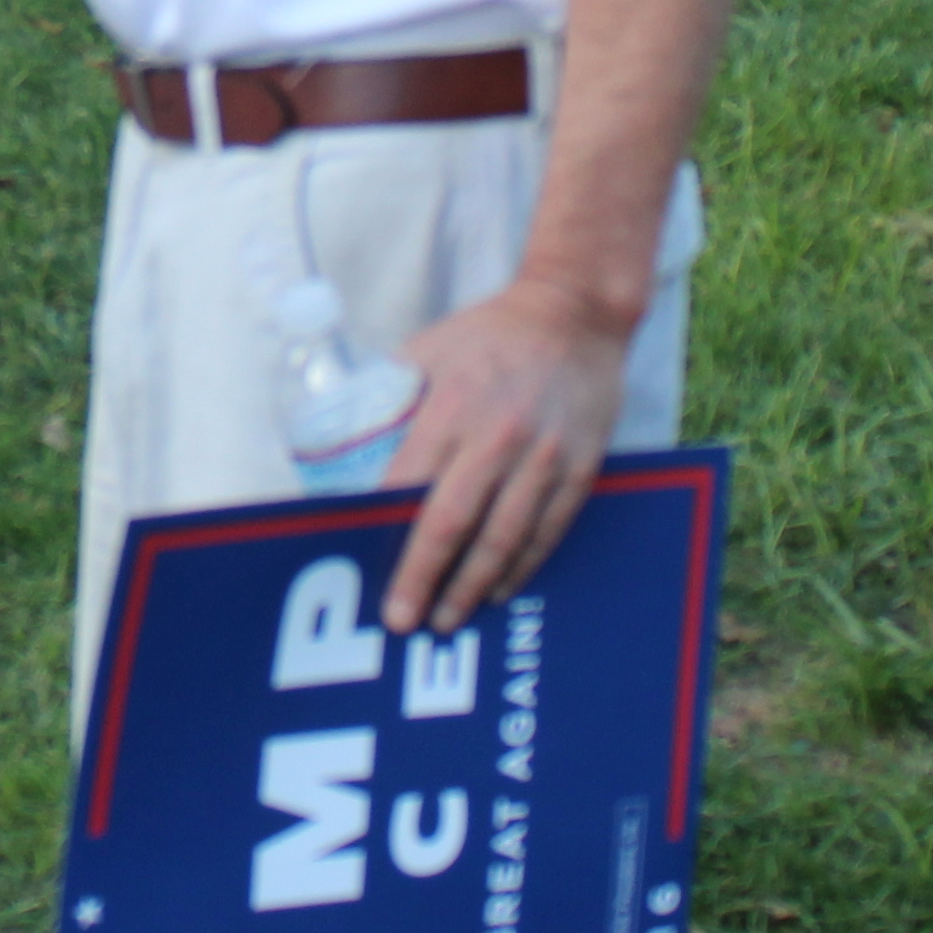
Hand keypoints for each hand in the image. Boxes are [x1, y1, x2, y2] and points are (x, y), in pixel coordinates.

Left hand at [378, 274, 633, 634]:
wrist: (576, 313)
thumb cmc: (491, 333)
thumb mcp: (428, 349)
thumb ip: (395, 398)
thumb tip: (353, 448)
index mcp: (450, 407)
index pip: (408, 484)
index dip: (385, 535)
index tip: (368, 570)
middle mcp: (496, 436)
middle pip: (452, 523)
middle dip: (423, 577)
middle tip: (402, 620)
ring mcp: (542, 456)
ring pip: (503, 539)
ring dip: (471, 586)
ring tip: (447, 618)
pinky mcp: (579, 468)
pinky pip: (547, 531)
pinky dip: (521, 566)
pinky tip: (498, 590)